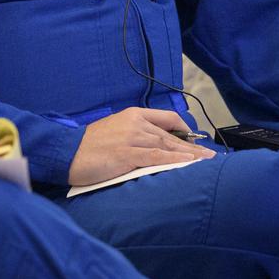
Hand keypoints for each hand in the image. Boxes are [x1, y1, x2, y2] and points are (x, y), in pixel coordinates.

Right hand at [68, 107, 214, 185]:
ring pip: (168, 146)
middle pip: (171, 135)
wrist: (67, 151)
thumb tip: (155, 145)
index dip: (184, 128)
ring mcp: (132, 138)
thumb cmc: (88, 145)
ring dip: (190, 155)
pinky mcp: (128, 154)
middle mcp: (135, 123)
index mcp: (132, 114)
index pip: (167, 117)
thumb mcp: (114, 131)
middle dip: (193, 146)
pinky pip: (157, 157)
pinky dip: (175, 161)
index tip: (194, 139)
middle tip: (210, 155)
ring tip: (206, 161)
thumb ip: (134, 134)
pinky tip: (188, 164)